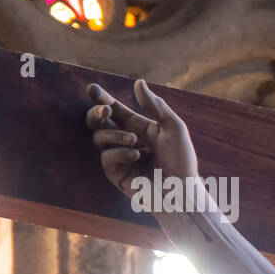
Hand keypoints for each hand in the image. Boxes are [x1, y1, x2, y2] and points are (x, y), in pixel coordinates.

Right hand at [84, 79, 198, 197]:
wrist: (182, 190)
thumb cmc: (182, 160)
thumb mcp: (173, 127)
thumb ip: (156, 105)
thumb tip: (138, 82)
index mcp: (139, 127)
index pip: (116, 109)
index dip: (102, 98)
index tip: (92, 89)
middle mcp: (126, 140)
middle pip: (99, 121)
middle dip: (97, 112)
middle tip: (105, 110)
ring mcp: (119, 157)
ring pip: (99, 137)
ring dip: (115, 134)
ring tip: (134, 140)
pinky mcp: (116, 173)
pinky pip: (106, 157)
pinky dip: (119, 152)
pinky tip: (136, 155)